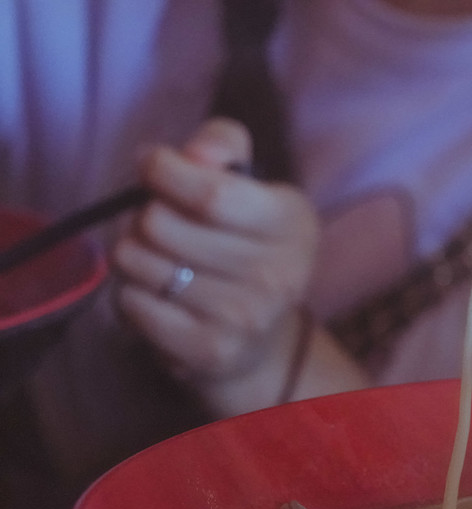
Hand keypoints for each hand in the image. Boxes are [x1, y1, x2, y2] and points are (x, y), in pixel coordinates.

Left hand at [111, 119, 319, 406]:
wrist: (259, 340)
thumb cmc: (243, 245)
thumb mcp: (248, 185)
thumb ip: (222, 146)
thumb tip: (193, 154)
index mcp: (293, 222)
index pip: (211, 194)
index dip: (164, 172)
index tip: (153, 167)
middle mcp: (279, 273)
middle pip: (161, 224)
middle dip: (139, 214)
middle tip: (152, 221)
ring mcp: (246, 317)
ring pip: (137, 261)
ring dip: (131, 253)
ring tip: (156, 258)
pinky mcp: (210, 350)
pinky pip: (132, 303)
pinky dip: (130, 292)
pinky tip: (156, 295)